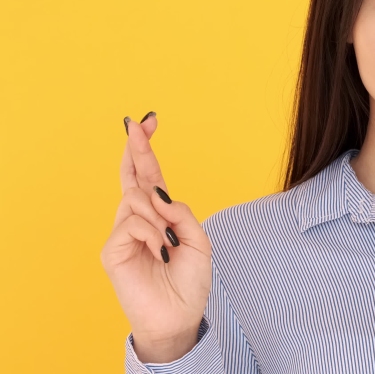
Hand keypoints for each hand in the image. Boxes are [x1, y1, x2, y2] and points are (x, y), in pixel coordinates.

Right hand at [100, 113, 212, 361]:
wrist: (180, 316)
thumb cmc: (189, 282)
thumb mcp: (198, 241)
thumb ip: (180, 213)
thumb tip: (157, 193)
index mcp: (160, 215)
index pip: (150, 176)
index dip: (146, 149)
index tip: (148, 121)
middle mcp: (138, 219)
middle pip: (133, 176)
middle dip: (137, 147)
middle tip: (137, 123)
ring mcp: (123, 233)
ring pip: (136, 198)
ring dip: (158, 215)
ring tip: (168, 241)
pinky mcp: (112, 250)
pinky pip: (132, 223)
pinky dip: (152, 233)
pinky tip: (160, 250)